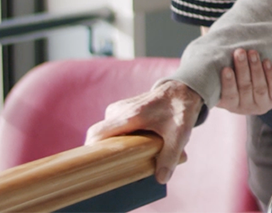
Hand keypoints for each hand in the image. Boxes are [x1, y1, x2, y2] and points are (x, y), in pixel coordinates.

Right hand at [85, 79, 202, 183]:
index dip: (91, 150)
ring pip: (104, 132)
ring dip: (111, 145)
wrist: (180, 92)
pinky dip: (115, 138)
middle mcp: (119, 110)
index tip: (94, 164)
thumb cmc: (179, 112)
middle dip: (102, 151)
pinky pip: (110, 128)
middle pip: (97, 135)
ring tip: (125, 157)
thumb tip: (161, 179)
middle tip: (113, 166)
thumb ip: (170, 157)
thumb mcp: (179, 135)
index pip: (97, 133)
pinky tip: (129, 147)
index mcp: (130, 116)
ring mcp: (117, 109)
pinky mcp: (119, 110)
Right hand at [217, 48, 271, 114]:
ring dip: (256, 69)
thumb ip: (212, 64)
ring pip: (259, 87)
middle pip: (244, 88)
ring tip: (252, 53)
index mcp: (228, 105)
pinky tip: (266, 61)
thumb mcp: (220, 75)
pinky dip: (271, 74)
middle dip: (242, 69)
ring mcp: (260, 106)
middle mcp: (244, 108)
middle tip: (240, 52)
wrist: (252, 87)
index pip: (228, 95)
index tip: (226, 68)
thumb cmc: (231, 77)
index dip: (228, 83)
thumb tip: (203, 39)